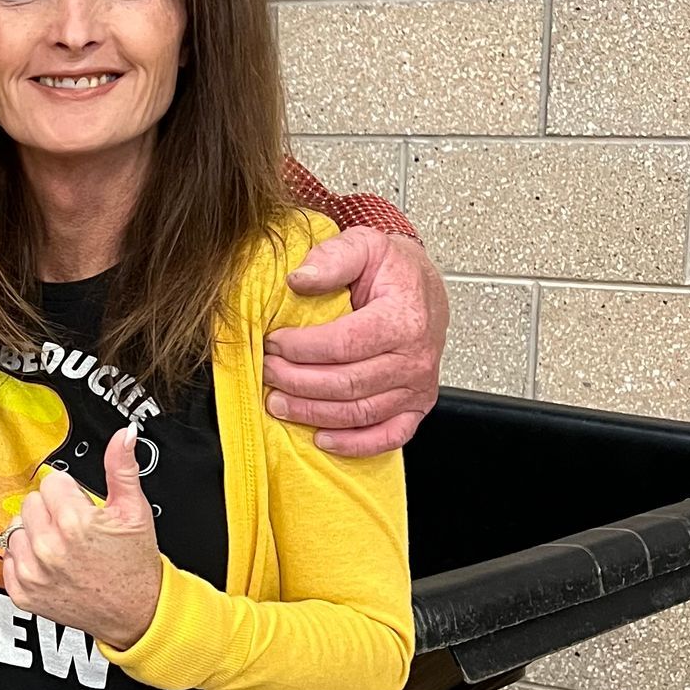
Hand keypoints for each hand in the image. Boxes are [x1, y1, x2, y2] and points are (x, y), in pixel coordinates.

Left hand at [3, 428, 161, 649]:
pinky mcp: (22, 592)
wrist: (136, 613)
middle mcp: (49, 548)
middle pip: (31, 502)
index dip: (71, 493)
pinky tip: (50, 564)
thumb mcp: (134, 511)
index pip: (51, 482)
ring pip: (16, 527)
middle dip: (53, 510)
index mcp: (74, 523)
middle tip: (76, 529)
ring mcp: (32, 573)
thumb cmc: (134, 565)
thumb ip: (122, 468)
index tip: (83, 508)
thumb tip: (124, 435)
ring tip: (63, 546)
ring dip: (36, 533)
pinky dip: (24, 558)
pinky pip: (7, 557)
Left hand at [262, 228, 448, 456]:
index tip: (272, 342)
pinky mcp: (416, 406)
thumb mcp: (363, 245)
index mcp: (403, 318)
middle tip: (267, 372)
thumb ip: (332, 258)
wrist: (422, 285)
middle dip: (297, 382)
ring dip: (312, 413)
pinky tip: (322, 439)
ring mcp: (418, 386)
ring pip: (359, 413)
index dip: (301, 348)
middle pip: (346, 383)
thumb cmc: (392, 269)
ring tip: (278, 402)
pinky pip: (388, 436)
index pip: (343, 344)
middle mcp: (415, 357)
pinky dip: (354, 444)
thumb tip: (300, 279)